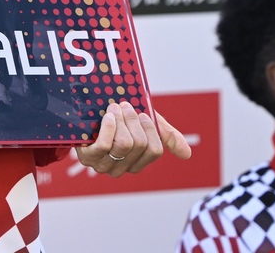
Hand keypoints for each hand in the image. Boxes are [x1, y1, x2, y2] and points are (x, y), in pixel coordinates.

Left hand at [74, 102, 191, 176]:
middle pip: (139, 144)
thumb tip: (187, 155)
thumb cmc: (119, 118)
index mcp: (137, 162)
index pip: (154, 150)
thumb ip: (166, 136)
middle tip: (124, 105)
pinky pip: (105, 145)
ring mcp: (103, 165)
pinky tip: (108, 116)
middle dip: (133, 120)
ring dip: (120, 120)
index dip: (150, 128)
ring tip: (114, 108)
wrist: (87, 108)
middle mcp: (121, 168)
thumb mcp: (146, 123)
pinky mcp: (88, 158)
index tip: (143, 113)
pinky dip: (109, 127)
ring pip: (124, 144)